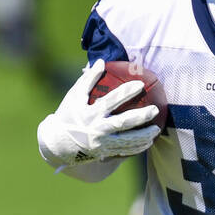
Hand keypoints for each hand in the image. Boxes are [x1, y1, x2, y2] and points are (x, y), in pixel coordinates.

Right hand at [37, 58, 159, 165]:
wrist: (57, 144)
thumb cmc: (67, 115)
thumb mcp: (74, 96)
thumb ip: (88, 79)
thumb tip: (101, 61)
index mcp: (90, 114)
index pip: (111, 101)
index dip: (125, 92)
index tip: (140, 84)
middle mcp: (97, 130)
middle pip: (123, 123)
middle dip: (141, 117)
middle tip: (155, 109)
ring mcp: (102, 144)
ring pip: (127, 141)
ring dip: (144, 136)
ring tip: (157, 129)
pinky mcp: (104, 153)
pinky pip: (124, 151)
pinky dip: (137, 148)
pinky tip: (149, 142)